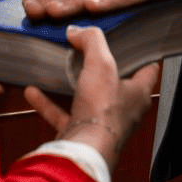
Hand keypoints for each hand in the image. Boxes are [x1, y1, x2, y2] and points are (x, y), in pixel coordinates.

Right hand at [23, 26, 160, 165]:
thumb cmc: (102, 110)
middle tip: (87, 50)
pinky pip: (64, 115)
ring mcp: (103, 124)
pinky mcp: (82, 134)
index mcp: (139, 93)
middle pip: (117, 84)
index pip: (149, 68)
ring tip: (57, 68)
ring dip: (72, 85)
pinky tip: (32, 92)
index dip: (142, 52)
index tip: (131, 39)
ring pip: (89, 100)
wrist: (84, 151)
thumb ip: (91, 41)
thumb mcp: (101, 64)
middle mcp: (125, 110)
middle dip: (102, 69)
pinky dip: (48, 103)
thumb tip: (78, 30)